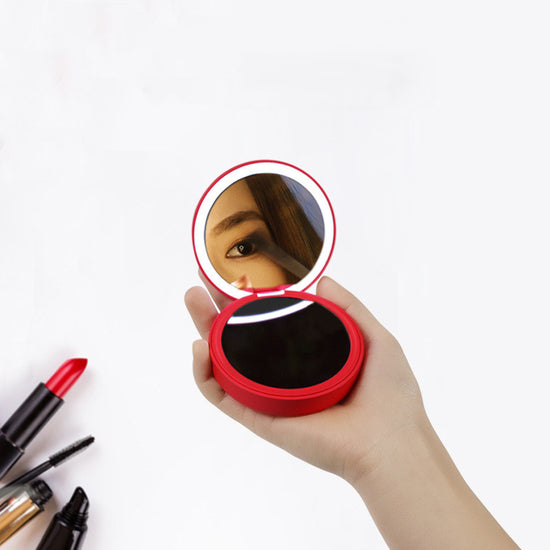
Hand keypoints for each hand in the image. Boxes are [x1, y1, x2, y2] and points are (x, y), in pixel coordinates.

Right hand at [185, 275, 427, 484]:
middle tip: (199, 284)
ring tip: (193, 301)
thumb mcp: (373, 337)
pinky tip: (200, 349)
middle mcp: (283, 374)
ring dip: (202, 332)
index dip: (248, 301)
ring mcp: (268, 395)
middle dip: (215, 310)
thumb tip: (323, 280)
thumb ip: (348, 307)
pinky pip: (222, 395)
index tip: (233, 276)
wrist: (389, 442)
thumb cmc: (390, 394)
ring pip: (223, 363)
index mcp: (306, 356)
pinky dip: (204, 374)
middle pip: (239, 339)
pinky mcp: (259, 417)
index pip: (269, 323)